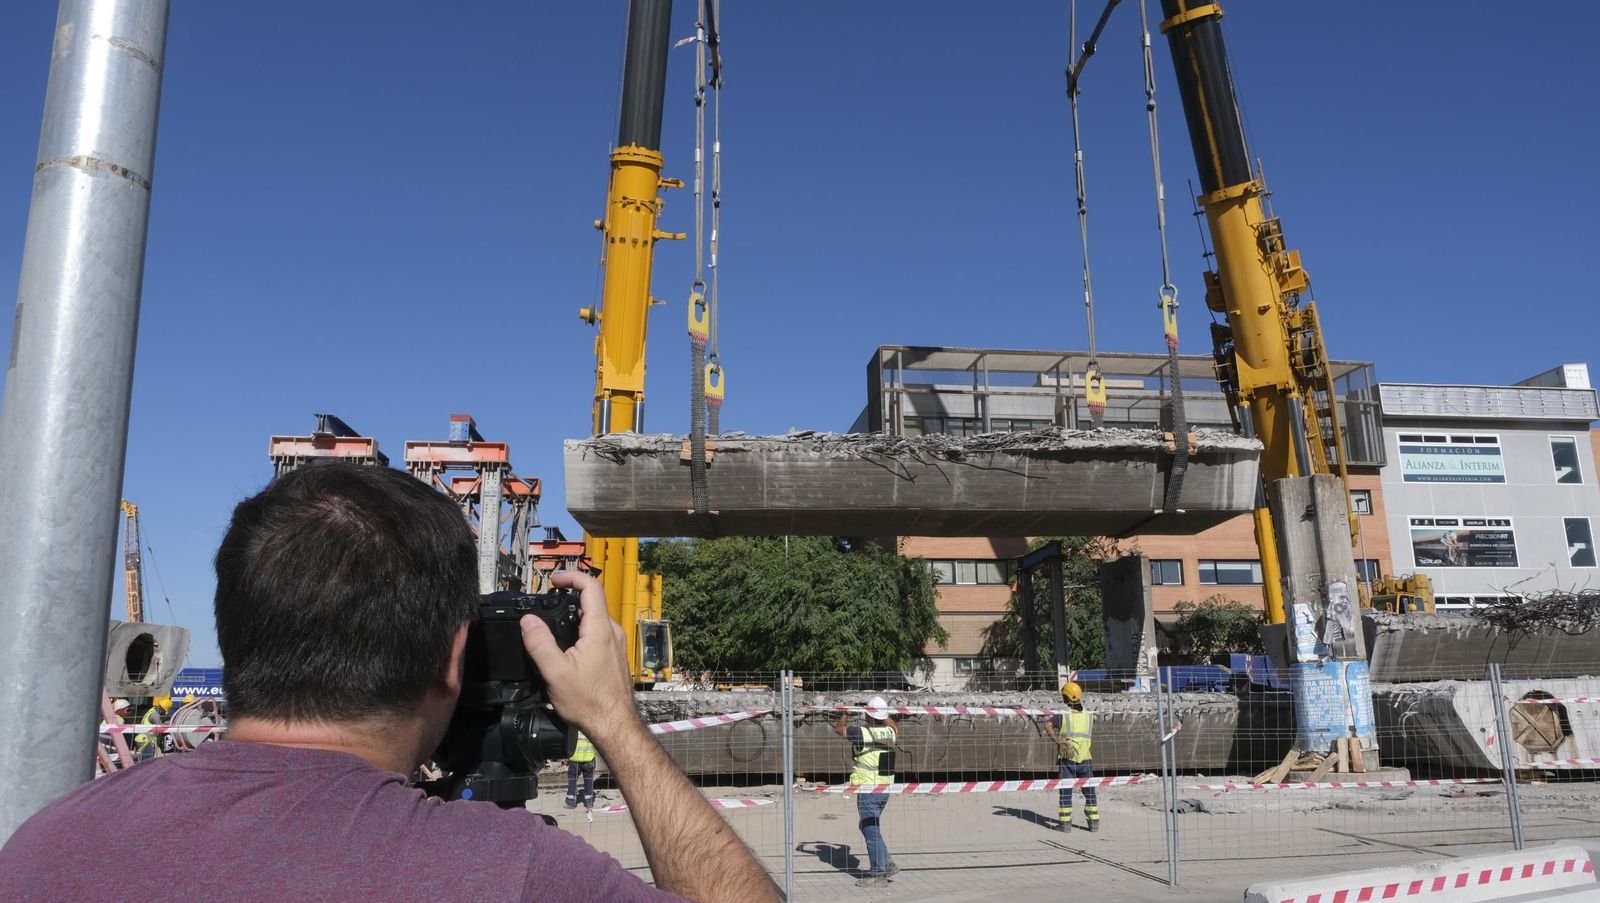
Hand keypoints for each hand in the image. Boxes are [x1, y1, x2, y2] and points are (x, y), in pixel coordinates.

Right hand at [520, 570, 637, 742]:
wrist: (614, 724)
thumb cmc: (590, 702)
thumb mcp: (556, 673)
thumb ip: (540, 643)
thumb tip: (528, 621)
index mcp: (600, 630)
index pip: (591, 587)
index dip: (572, 577)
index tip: (554, 580)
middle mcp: (613, 632)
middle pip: (592, 602)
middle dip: (569, 599)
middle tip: (548, 605)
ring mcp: (616, 644)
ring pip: (595, 618)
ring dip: (575, 616)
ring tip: (554, 628)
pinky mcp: (615, 655)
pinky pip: (598, 632)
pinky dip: (582, 630)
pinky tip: (568, 648)